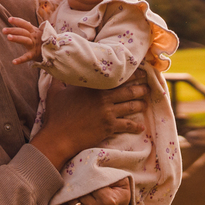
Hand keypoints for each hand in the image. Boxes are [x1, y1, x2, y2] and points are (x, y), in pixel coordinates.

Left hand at [3, 17, 41, 64]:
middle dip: (13, 30)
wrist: (53, 51)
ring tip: (8, 37)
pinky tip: (14, 62)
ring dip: (17, 38)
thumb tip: (24, 21)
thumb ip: (30, 28)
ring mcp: (34, 46)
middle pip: (23, 32)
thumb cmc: (42, 41)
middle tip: (4, 30)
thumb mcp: (37, 33)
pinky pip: (27, 57)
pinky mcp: (34, 55)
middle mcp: (34, 37)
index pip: (25, 24)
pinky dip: (21, 60)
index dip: (18, 21)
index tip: (9, 19)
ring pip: (25, 40)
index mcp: (34, 31)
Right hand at [29, 77, 147, 169]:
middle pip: (128, 91)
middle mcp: (103, 97)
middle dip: (141, 88)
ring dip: (141, 104)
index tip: (141, 72)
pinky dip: (135, 126)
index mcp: (93, 87)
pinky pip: (127, 125)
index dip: (131, 74)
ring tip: (146, 102)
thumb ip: (59, 79)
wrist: (59, 136)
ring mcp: (108, 112)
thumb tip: (55, 68)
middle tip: (148, 86)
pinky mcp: (109, 127)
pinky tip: (141, 127)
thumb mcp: (55, 91)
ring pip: (130, 106)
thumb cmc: (56, 114)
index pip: (117, 77)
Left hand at [64, 179, 131, 204]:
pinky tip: (70, 198)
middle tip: (75, 178)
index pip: (90, 184)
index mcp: (108, 201)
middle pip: (80, 193)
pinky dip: (66, 204)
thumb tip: (96, 167)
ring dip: (70, 194)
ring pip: (71, 201)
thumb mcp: (122, 185)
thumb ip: (113, 174)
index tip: (84, 174)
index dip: (86, 178)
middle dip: (77, 185)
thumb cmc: (118, 198)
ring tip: (72, 188)